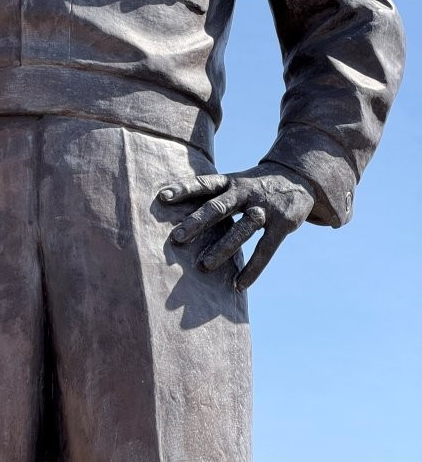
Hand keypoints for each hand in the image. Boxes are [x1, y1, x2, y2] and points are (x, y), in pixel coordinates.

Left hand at [159, 164, 315, 290]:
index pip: (204, 183)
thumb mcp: (234, 182)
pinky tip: (238, 284)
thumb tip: (177, 213)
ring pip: (242, 230)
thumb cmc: (254, 185)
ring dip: (222, 248)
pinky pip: (265, 249)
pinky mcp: (283, 224)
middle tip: (176, 238)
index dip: (183, 189)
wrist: (298, 177)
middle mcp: (245, 192)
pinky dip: (252, 268)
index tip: (162, 197)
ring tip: (203, 267)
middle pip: (219, 206)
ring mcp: (265, 208)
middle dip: (197, 222)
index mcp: (230, 181)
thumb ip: (212, 196)